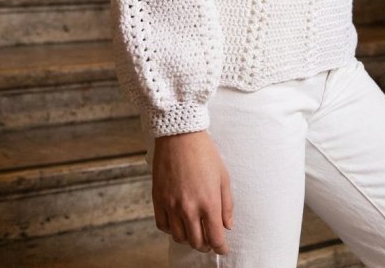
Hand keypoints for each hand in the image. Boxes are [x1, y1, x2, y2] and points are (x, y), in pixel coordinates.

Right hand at [152, 130, 233, 255]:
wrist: (180, 136)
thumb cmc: (205, 154)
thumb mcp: (223, 177)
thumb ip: (227, 205)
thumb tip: (226, 226)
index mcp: (209, 202)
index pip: (215, 238)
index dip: (221, 248)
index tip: (222, 248)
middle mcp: (189, 208)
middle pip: (197, 242)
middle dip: (206, 245)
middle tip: (209, 241)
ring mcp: (171, 205)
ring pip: (179, 237)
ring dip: (188, 239)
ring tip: (194, 232)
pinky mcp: (158, 199)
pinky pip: (163, 225)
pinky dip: (171, 229)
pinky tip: (178, 223)